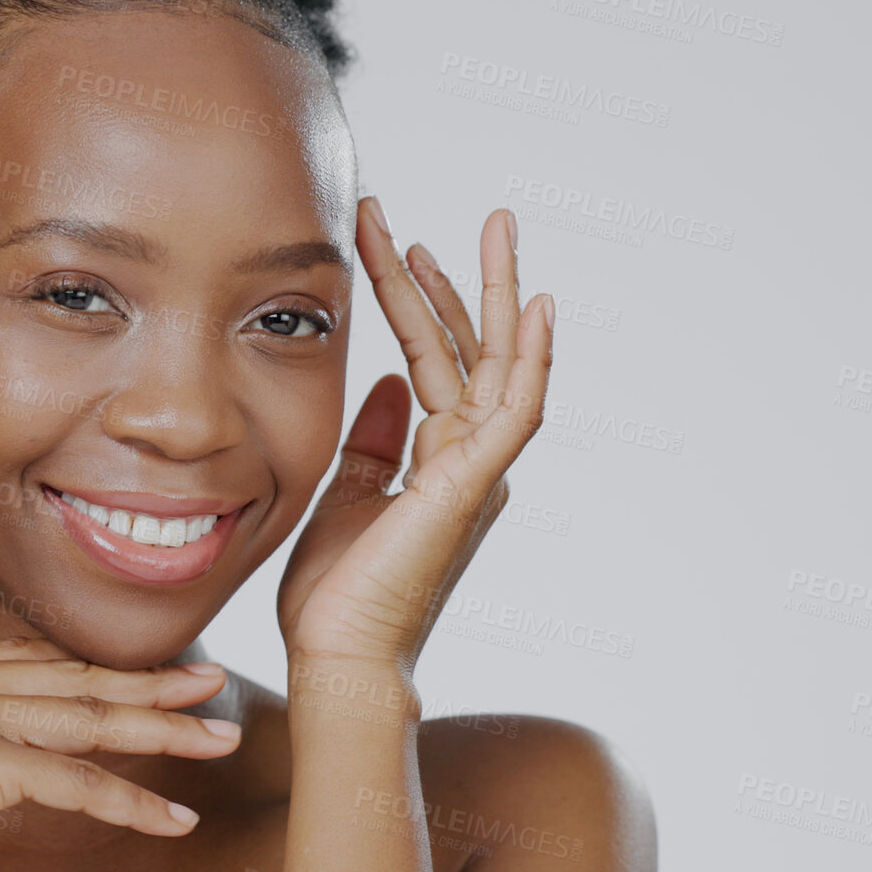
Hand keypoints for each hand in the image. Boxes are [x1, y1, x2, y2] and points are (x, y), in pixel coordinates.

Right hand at [0, 637, 239, 871]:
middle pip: (74, 679)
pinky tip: (171, 815)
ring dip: (163, 731)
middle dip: (150, 684)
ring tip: (219, 739)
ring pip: (88, 719)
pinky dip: (130, 800)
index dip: (97, 670)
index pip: (32, 661)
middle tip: (212, 684)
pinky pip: (72, 780)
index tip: (149, 676)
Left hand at [277, 200, 553, 672]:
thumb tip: (388, 383)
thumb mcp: (346, 493)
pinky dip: (531, 361)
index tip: (393, 241)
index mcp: (438, 461)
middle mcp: (467, 460)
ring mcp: (475, 473)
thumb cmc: (336, 595)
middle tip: (478, 214)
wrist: (336, 658)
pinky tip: (536, 307)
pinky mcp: (471, 489)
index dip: (415, 298)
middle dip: (465, 277)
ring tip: (497, 226)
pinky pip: (514, 414)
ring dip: (497, 294)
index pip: (432, 358)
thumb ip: (374, 439)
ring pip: (499, 366)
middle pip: (472, 350)